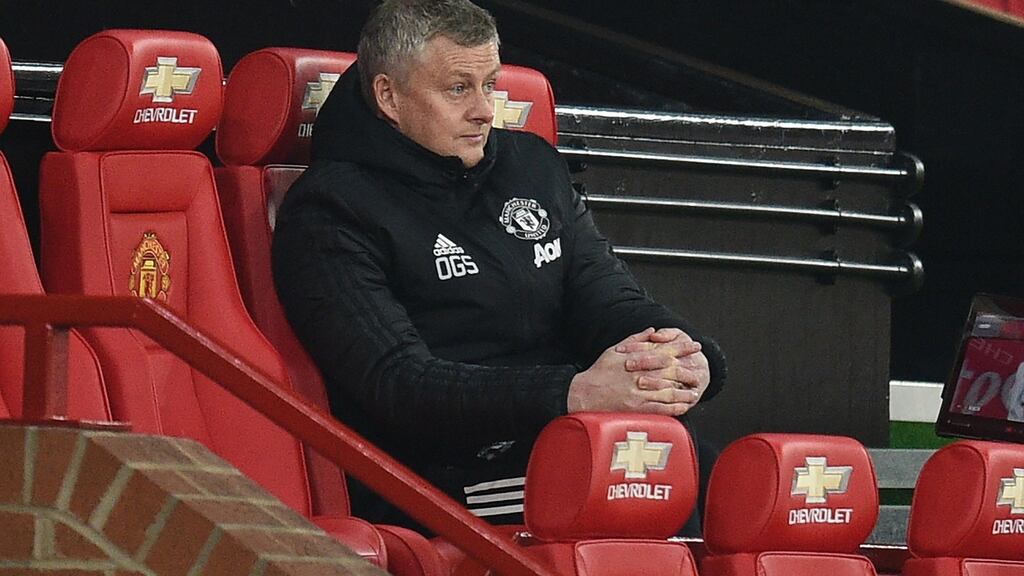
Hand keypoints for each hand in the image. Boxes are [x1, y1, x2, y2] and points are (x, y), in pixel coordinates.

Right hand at [567, 328, 694, 415]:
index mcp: (635, 358)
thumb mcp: (614, 350)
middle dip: (687, 369)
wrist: (584, 392)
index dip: (681, 348)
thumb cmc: (598, 371)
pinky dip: (673, 407)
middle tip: (700, 370)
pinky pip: (659, 407)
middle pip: (669, 370)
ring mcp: (638, 391)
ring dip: (683, 391)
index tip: (694, 345)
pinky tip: (683, 407)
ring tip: (695, 391)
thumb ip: (634, 339)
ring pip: (667, 390)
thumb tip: (652, 330)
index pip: (663, 350)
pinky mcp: (636, 407)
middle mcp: (639, 374)